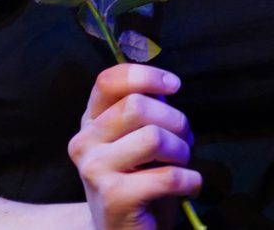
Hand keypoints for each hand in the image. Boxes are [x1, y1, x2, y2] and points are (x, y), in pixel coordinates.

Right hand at [68, 63, 199, 229]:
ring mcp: (94, 171)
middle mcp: (84, 143)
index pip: (109, 80)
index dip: (147, 76)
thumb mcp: (141, 137)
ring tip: (180, 166)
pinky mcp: (113, 198)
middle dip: (175, 121)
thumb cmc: (141, 180)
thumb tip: (165, 84)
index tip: (175, 86)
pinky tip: (188, 187)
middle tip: (182, 144)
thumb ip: (149, 107)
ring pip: (154, 137)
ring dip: (182, 151)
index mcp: (91, 122)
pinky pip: (167, 176)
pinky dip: (190, 180)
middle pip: (138, 105)